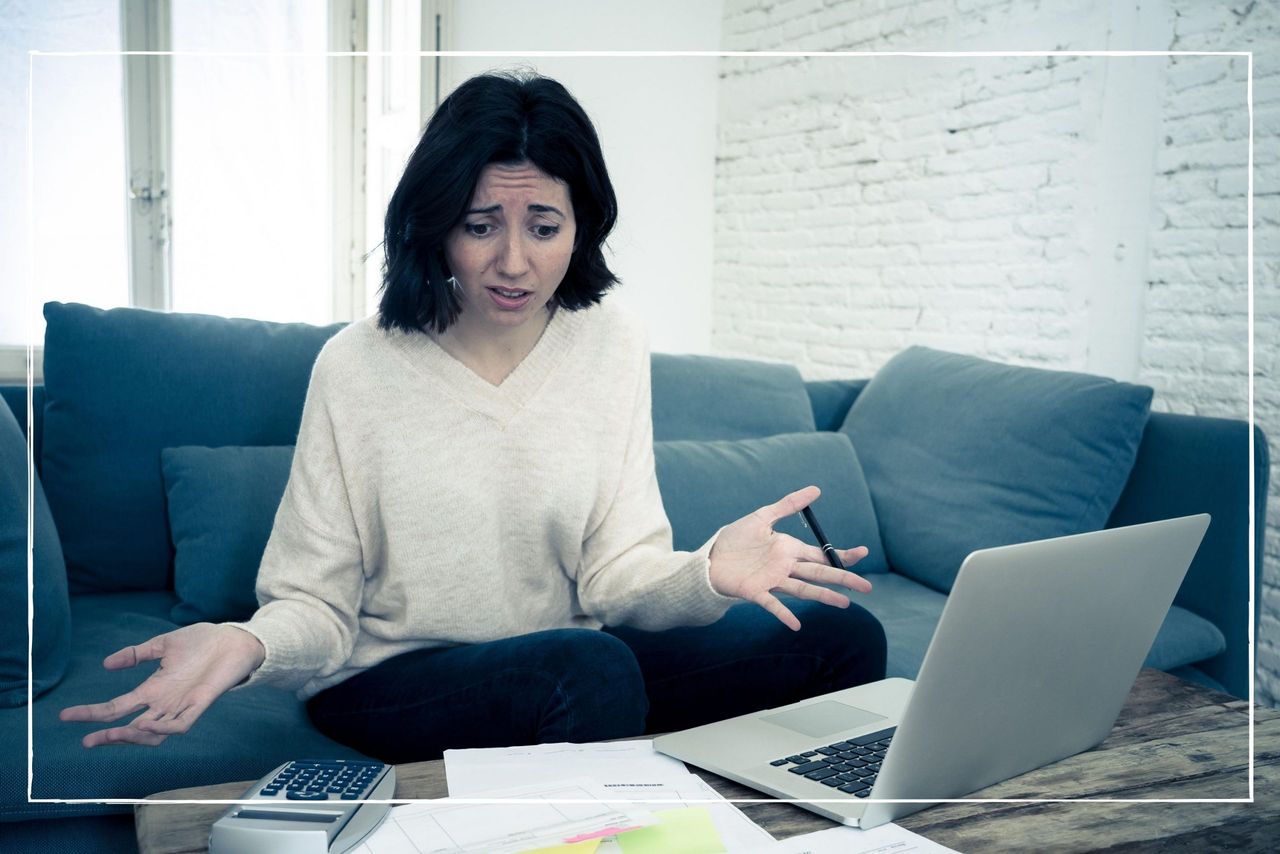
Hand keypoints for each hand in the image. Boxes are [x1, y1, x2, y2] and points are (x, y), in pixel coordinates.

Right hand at [59, 623, 265, 747]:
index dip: (93, 713)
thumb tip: (107, 664)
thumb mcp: (164, 644)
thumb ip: (137, 654)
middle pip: (131, 728)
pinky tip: (147, 724)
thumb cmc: (203, 642)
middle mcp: (165, 702)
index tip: (66, 716)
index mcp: (154, 689)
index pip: (117, 707)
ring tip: (113, 733)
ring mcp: (182, 705)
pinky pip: (180, 725)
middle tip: (87, 740)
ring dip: (133, 736)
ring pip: (153, 733)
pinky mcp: (201, 704)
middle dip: (110, 736)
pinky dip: (163, 728)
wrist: (235, 639)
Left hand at [708, 485, 871, 630]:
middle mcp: (785, 567)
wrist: (711, 557)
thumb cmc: (736, 539)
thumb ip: (788, 504)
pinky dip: (784, 614)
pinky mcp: (755, 592)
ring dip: (823, 596)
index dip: (841, 556)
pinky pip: (772, 604)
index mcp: (789, 549)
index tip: (863, 553)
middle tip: (866, 587)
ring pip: (803, 589)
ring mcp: (772, 581)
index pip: (821, 555)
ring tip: (845, 604)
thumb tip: (816, 489)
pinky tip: (796, 625)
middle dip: (842, 579)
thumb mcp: (762, 517)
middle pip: (819, 574)